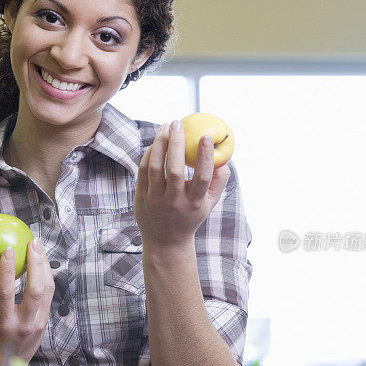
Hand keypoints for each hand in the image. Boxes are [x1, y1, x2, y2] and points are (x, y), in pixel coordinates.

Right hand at [0, 238, 54, 362]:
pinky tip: (41, 263)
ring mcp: (38, 324)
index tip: (7, 250)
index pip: (6, 293)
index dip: (7, 270)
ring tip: (38, 248)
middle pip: (37, 289)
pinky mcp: (46, 321)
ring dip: (45, 266)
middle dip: (37, 263)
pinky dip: (46, 276)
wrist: (5, 365)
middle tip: (32, 243)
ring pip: (49, 290)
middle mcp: (24, 324)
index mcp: (3, 324)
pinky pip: (50, 295)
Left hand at [134, 120, 229, 247]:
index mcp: (195, 203)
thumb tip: (224, 156)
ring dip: (160, 143)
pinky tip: (156, 142)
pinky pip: (144, 170)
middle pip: (175, 170)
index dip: (205, 156)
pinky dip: (149, 153)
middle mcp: (174, 203)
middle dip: (177, 144)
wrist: (165, 241)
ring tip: (165, 127)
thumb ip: (219, 180)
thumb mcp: (209, 203)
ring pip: (155, 167)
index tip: (206, 136)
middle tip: (178, 123)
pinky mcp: (141, 198)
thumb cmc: (191, 216)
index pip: (202, 177)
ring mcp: (155, 201)